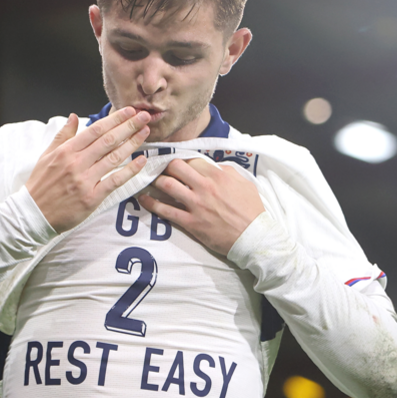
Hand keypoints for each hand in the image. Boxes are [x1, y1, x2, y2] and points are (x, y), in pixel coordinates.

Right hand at [27, 107, 150, 231]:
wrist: (34, 214)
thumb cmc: (40, 185)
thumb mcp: (46, 156)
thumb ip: (63, 135)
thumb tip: (74, 117)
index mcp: (66, 151)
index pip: (95, 130)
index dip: (114, 119)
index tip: (129, 111)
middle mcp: (77, 163)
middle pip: (108, 140)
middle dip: (128, 126)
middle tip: (144, 116)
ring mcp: (85, 180)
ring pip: (114, 158)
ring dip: (132, 143)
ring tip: (145, 133)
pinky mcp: (92, 197)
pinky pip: (114, 181)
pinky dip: (130, 170)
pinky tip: (141, 161)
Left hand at [139, 158, 264, 254]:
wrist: (253, 237)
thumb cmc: (251, 210)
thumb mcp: (244, 183)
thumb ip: (227, 171)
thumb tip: (214, 167)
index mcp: (218, 175)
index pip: (192, 160)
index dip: (182, 160)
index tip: (176, 163)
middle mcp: (204, 187)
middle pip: (175, 167)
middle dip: (165, 166)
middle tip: (160, 169)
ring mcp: (196, 205)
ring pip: (167, 185)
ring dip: (155, 181)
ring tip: (149, 181)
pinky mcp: (191, 222)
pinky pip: (166, 211)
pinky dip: (151, 203)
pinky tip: (143, 199)